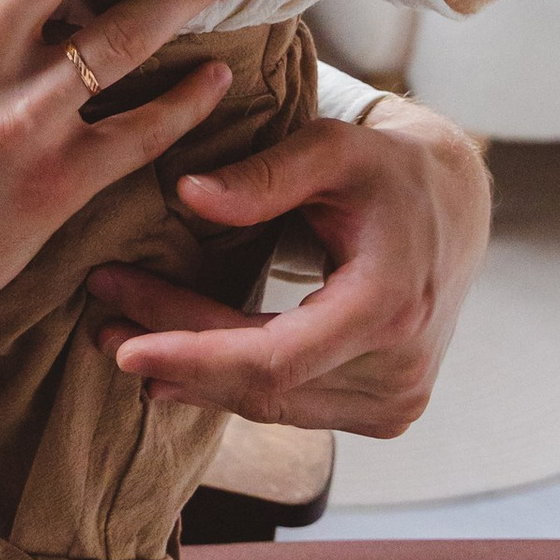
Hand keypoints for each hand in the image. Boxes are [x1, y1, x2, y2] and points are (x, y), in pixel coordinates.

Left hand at [84, 95, 490, 440]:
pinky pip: (293, 406)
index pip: (272, 358)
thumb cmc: (388, 170)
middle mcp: (399, 370)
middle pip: (262, 385)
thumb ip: (263, 174)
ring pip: (272, 406)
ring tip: (123, 338)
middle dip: (177, 358)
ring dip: (194, 377)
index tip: (124, 344)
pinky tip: (178, 369)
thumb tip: (186, 195)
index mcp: (389, 308)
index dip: (193, 356)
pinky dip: (233, 386)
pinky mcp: (387, 410)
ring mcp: (396, 400)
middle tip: (103, 325)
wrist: (456, 209)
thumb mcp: (332, 148)